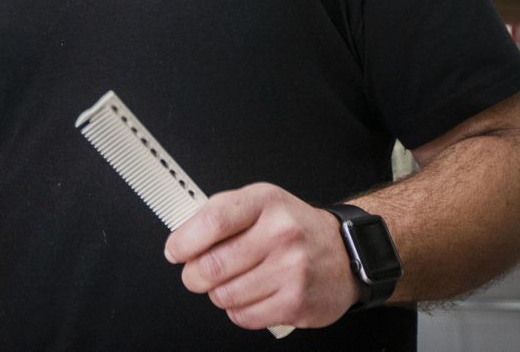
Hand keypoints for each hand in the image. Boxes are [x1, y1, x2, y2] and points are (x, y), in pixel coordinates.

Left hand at [164, 182, 357, 330]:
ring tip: (230, 282)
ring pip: (225, 295)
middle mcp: (281, 233)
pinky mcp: (296, 302)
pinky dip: (237, 310)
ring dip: (217, 293)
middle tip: (196, 273)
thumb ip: (220, 215)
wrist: (344, 252)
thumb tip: (182, 239)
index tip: (175, 251)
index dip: (185, 241)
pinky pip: (243, 316)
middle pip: (213, 265)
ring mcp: (291, 270)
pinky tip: (250, 295)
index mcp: (266, 203)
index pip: (214, 221)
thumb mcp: (260, 203)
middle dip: (194, 275)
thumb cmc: (294, 228)